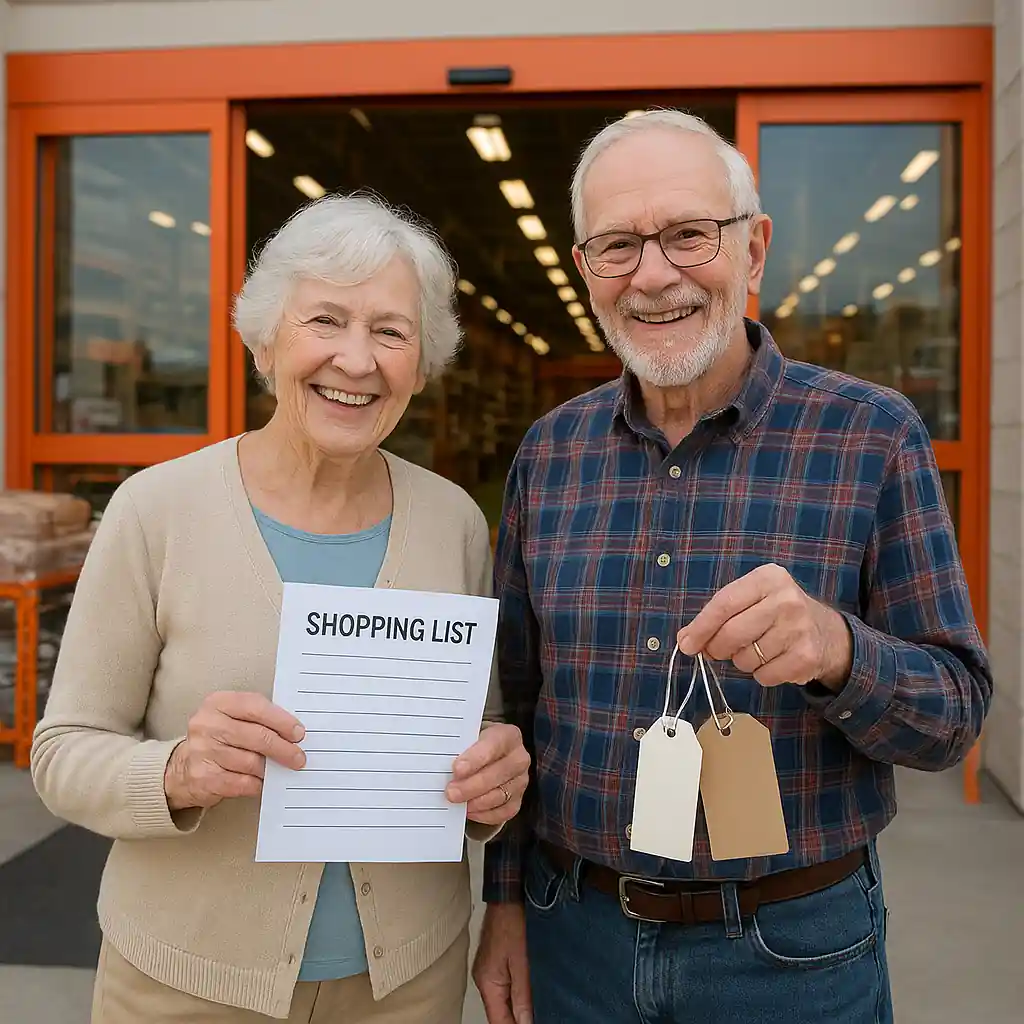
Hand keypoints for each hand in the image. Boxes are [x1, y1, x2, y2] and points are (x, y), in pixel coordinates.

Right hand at [164, 691, 305, 810]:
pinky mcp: (204, 778)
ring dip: (271, 768)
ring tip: (281, 770)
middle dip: (283, 748)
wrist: (180, 769)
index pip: (255, 706)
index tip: (299, 732)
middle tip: (298, 757)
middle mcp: (207, 725)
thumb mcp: (230, 718)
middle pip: (257, 736)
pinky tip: (263, 782)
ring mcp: (203, 751)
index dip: (281, 720)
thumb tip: (293, 732)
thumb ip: (257, 719)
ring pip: (252, 762)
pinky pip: (242, 782)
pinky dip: (257, 784)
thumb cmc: (217, 740)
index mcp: (217, 703)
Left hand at [445, 723, 529, 824]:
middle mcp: (519, 757)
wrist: (487, 755)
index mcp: (508, 735)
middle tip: (451, 792)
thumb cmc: (475, 745)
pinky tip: (469, 811)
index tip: (457, 769)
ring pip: (501, 795)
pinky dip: (484, 814)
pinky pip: (503, 812)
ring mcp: (520, 780)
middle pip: (498, 773)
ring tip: (457, 803)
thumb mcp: (469, 737)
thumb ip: (459, 747)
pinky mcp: (517, 800)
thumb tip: (440, 762)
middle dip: (472, 786)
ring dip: (476, 802)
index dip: (475, 758)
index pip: (494, 745)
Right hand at [473, 903, 531, 1023]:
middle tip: (539, 1018)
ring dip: (518, 1009)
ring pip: (503, 1001)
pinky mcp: (497, 962)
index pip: (499, 1021)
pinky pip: (505, 988)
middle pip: (500, 1013)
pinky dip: (516, 995)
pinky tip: (529, 997)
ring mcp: (490, 970)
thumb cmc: (513, 921)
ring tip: (536, 1012)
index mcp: (488, 983)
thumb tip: (525, 1023)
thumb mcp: (522, 962)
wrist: (508, 895)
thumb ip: (522, 996)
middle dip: (518, 1020)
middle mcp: (485, 979)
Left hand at [676, 563, 852, 689]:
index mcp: (767, 578)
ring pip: (746, 658)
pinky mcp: (806, 657)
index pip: (724, 604)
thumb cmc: (776, 613)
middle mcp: (786, 600)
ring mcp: (799, 629)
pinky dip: (761, 674)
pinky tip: (773, 661)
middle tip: (718, 651)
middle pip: (732, 634)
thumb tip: (686, 640)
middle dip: (717, 648)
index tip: (686, 644)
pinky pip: (764, 676)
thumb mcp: (750, 601)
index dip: (701, 627)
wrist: (827, 633)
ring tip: (757, 650)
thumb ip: (718, 615)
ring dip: (742, 661)